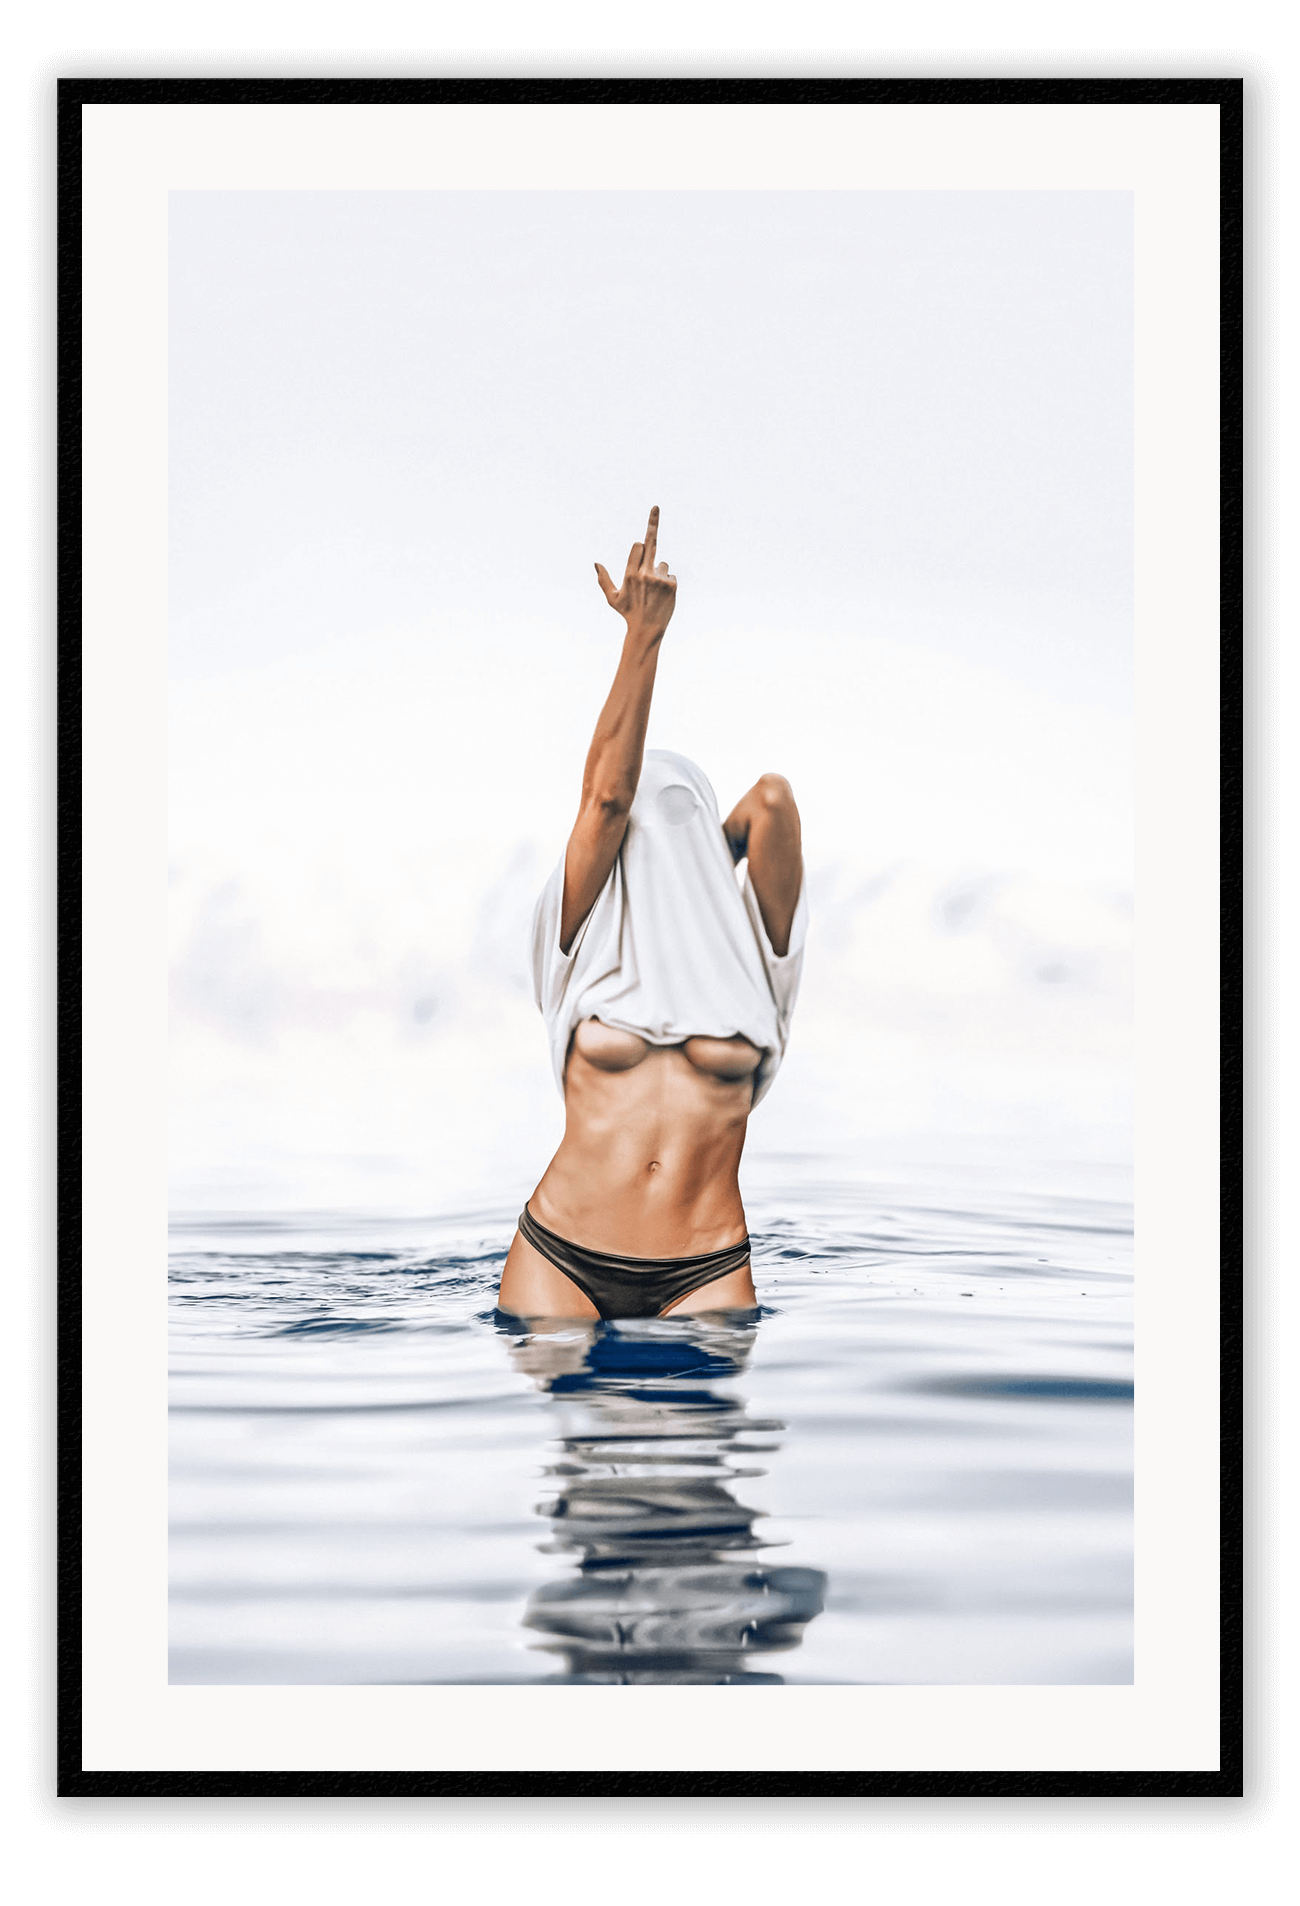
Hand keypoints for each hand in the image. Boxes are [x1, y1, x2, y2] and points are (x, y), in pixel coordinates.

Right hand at [594, 506, 676, 639]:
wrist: (648, 630)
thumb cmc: (628, 613)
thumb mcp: (613, 598)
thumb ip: (603, 580)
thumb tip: (595, 563)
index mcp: (630, 574)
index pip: (637, 547)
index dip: (639, 548)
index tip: (641, 543)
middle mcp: (644, 574)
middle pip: (650, 542)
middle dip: (652, 523)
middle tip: (655, 507)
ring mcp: (659, 579)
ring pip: (662, 563)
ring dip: (658, 572)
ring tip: (654, 592)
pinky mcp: (671, 585)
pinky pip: (670, 574)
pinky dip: (667, 582)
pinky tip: (662, 596)